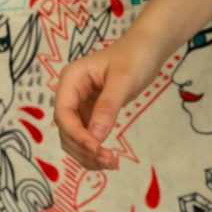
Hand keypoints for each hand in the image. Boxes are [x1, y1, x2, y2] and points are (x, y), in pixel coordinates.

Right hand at [53, 36, 161, 170]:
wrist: (147, 48)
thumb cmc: (135, 57)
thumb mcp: (123, 80)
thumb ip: (108, 107)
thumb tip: (95, 137)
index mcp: (71, 79)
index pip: (63, 113)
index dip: (76, 134)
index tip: (96, 148)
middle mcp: (70, 93)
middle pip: (66, 129)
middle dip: (84, 148)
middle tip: (109, 160)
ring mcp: (80, 104)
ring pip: (74, 137)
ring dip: (88, 154)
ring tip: (111, 163)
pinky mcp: (91, 112)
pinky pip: (87, 136)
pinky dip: (95, 150)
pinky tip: (109, 159)